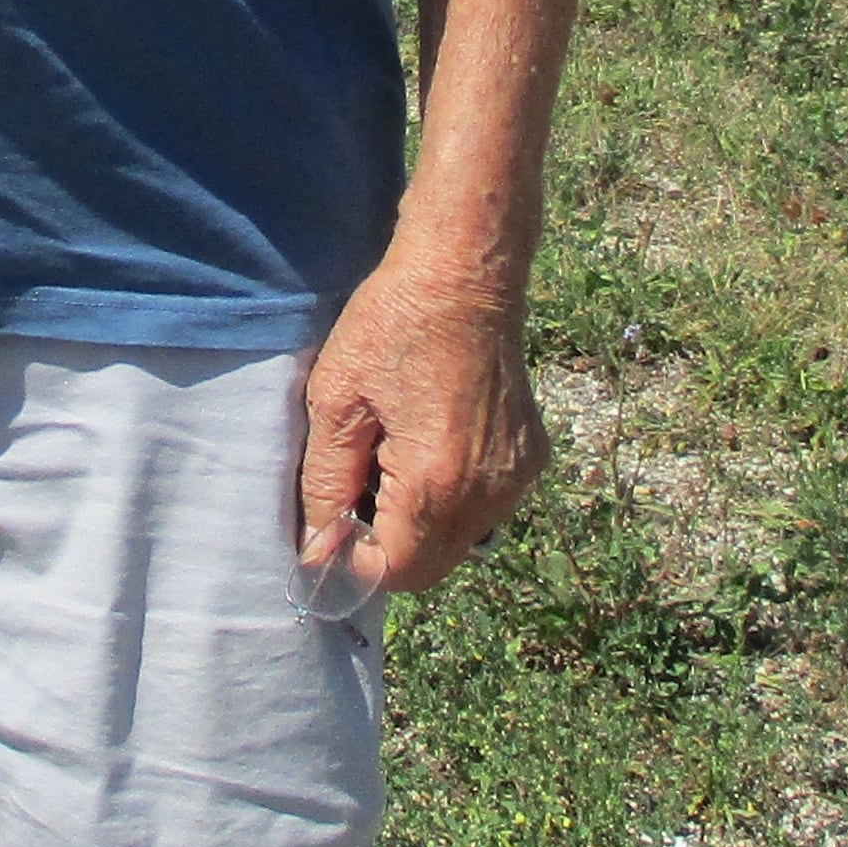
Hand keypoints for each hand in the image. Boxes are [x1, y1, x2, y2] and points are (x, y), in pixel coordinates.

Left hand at [295, 239, 547, 600]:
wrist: (466, 273)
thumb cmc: (393, 325)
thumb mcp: (336, 402)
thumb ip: (325, 486)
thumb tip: (317, 552)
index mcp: (438, 484)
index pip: (392, 573)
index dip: (353, 562)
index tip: (329, 525)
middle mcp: (488, 493)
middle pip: (428, 567)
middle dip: (385, 547)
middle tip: (356, 487)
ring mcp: (516, 478)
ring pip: (458, 541)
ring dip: (418, 525)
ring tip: (392, 459)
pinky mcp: (530, 459)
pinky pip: (483, 508)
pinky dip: (450, 498)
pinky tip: (429, 444)